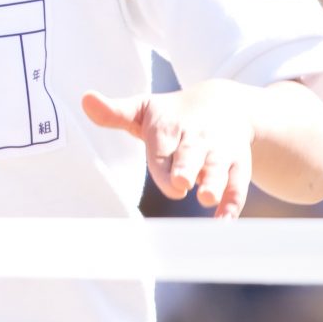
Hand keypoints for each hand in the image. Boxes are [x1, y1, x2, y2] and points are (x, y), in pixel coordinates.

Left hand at [81, 84, 255, 217]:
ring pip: (218, 169)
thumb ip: (115, 112)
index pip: (162, 148)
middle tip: (181, 182)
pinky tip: (224, 221)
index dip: (163, 165)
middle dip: (187, 168)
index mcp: (169, 126)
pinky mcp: (237, 164)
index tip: (168, 180)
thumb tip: (85, 100)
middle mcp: (196, 138)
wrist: (226, 103)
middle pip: (191, 155)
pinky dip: (231, 204)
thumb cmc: (173, 114)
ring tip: (206, 197)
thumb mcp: (144, 107)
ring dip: (214, 183)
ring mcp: (219, 152)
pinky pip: (237, 186)